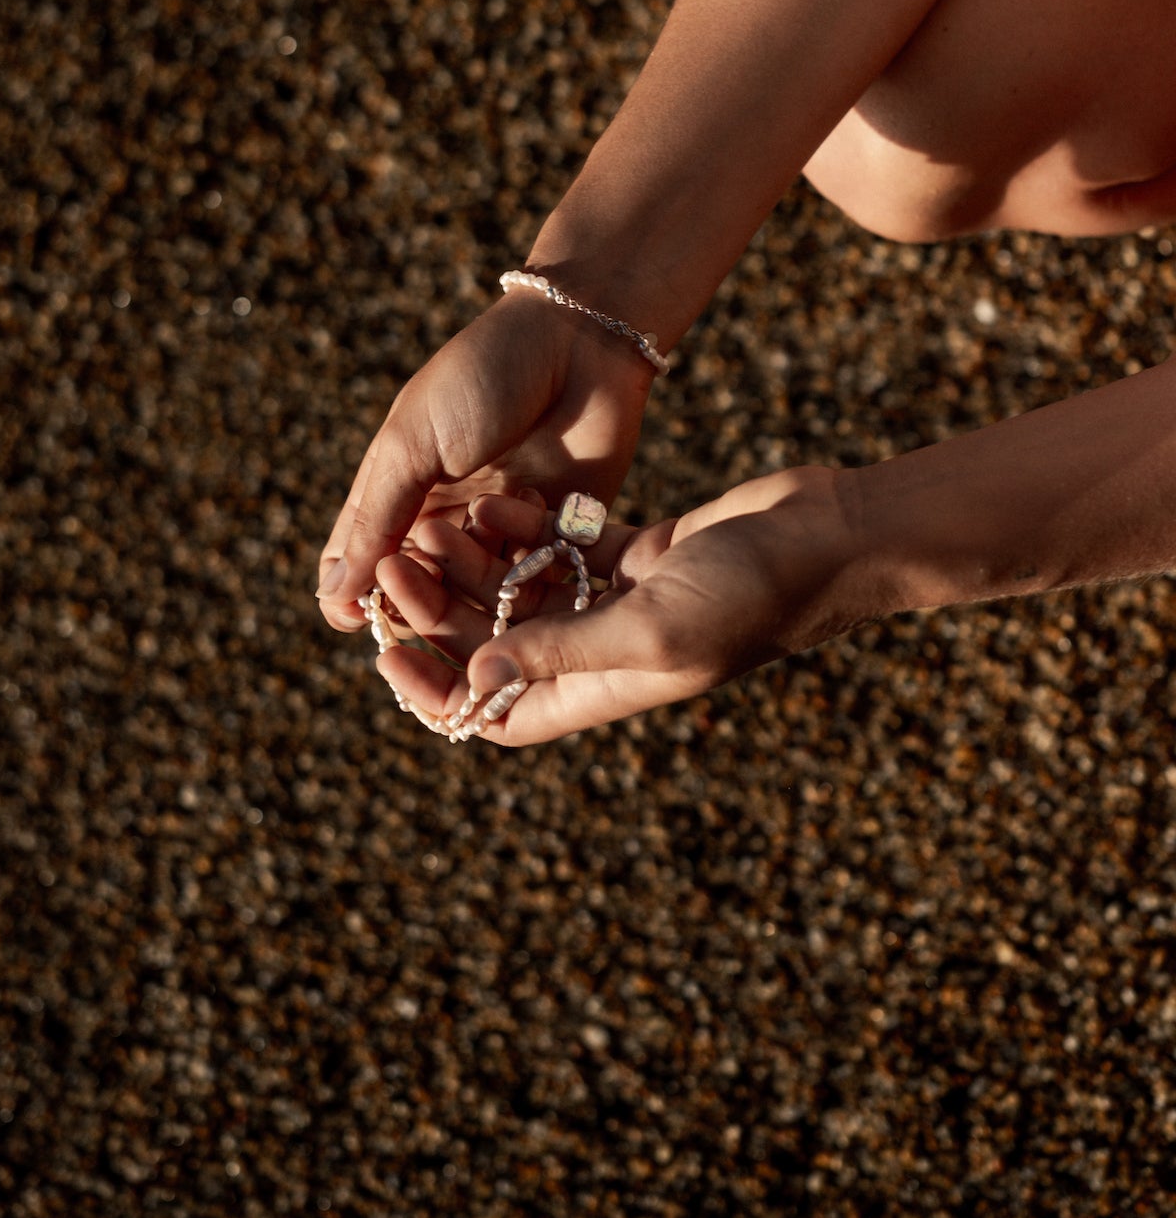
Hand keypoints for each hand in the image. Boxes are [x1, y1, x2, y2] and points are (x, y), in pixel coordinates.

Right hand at [316, 291, 655, 629]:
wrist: (577, 342)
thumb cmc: (480, 377)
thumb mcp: (413, 442)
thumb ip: (377, 519)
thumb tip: (331, 595)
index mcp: (397, 492)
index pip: (358, 565)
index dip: (351, 596)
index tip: (356, 614)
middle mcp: (445, 520)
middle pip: (418, 589)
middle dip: (417, 596)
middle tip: (425, 581)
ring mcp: (501, 530)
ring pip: (475, 593)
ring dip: (472, 579)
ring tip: (480, 532)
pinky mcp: (555, 536)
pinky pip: (532, 580)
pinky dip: (525, 565)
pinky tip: (528, 516)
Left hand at [372, 470, 861, 743]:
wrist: (829, 533)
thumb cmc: (755, 588)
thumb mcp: (652, 626)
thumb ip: (564, 650)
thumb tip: (475, 683)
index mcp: (607, 687)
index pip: (498, 712)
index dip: (438, 694)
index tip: (387, 653)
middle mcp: (607, 651)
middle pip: (499, 647)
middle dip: (443, 613)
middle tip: (396, 570)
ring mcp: (621, 601)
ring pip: (524, 592)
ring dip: (475, 567)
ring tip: (431, 527)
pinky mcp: (637, 553)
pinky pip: (560, 549)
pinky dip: (522, 531)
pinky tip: (491, 505)